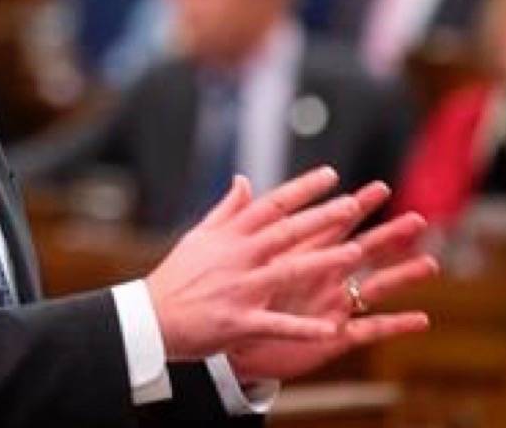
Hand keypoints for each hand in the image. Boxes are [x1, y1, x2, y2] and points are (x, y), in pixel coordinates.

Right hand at [145, 167, 367, 360]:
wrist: (150, 319)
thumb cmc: (176, 277)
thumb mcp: (198, 236)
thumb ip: (227, 210)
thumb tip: (243, 180)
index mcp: (230, 236)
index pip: (272, 205)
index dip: (302, 189)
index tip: (330, 174)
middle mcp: (237, 258)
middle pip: (285, 232)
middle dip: (320, 217)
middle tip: (353, 204)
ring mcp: (239, 289)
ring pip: (287, 271)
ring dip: (321, 262)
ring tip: (355, 252)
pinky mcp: (239, 322)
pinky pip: (276, 325)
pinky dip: (302, 328)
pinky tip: (331, 329)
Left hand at [225, 183, 437, 380]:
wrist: (233, 346)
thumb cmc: (238, 301)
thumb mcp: (243, 259)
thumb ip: (245, 219)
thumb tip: (241, 180)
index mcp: (302, 257)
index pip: (334, 225)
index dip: (357, 206)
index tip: (380, 187)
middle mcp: (324, 279)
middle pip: (362, 251)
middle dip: (389, 235)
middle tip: (418, 219)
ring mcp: (332, 307)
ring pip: (373, 288)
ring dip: (401, 276)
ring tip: (430, 264)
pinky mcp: (334, 338)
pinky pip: (370, 330)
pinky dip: (395, 325)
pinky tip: (422, 320)